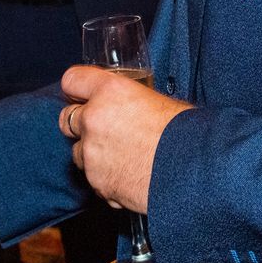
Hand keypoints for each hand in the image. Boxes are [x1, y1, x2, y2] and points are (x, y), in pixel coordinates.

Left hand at [59, 66, 189, 213]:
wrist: (195, 169)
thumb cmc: (184, 132)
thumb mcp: (156, 101)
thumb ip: (129, 102)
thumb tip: (127, 108)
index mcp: (110, 90)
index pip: (72, 80)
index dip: (76, 90)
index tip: (80, 97)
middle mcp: (94, 118)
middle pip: (66, 119)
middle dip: (81, 125)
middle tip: (102, 131)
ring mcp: (92, 152)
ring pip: (78, 152)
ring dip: (93, 155)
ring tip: (124, 159)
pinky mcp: (96, 181)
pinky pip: (93, 179)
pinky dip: (106, 179)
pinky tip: (130, 177)